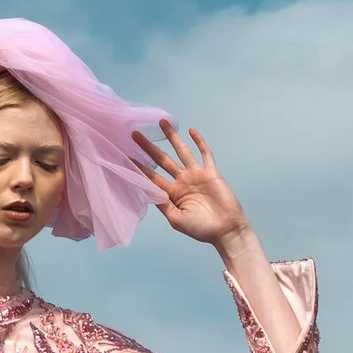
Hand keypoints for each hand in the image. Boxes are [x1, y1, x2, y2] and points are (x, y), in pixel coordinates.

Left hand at [132, 121, 247, 247]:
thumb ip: (162, 204)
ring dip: (172, 137)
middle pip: (162, 160)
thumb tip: (148, 189)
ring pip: (182, 152)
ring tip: (161, 122)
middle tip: (135, 134)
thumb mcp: (176, 219)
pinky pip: (205, 154)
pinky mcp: (211, 172)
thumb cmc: (200, 229)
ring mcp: (196, 175)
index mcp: (172, 194)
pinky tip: (191, 130)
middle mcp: (182, 182)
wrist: (226, 230)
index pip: (152, 176)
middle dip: (149, 147)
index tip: (126, 155)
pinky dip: (199, 142)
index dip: (140, 166)